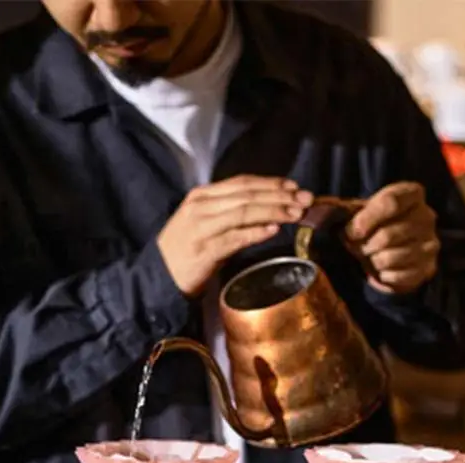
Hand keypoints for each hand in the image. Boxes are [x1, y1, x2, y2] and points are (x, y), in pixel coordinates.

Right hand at [157, 175, 312, 296]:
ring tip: (295, 213)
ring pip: (243, 212)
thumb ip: (234, 215)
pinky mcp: (204, 251)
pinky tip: (273, 230)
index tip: (295, 186)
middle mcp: (201, 207)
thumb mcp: (209, 224)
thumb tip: (271, 213)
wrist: (160, 277)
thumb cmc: (189, 251)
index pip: (242, 183)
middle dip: (279, 196)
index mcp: (202, 196)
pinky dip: (254, 233)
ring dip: (273, 211)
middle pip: (246, 195)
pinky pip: (234, 238)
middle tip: (305, 199)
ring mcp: (201, 228)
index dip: (271, 183)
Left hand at [344, 182, 438, 294]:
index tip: (350, 232)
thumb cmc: (374, 225)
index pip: (390, 203)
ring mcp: (431, 243)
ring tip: (369, 257)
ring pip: (392, 257)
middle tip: (357, 248)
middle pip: (389, 235)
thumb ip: (342, 207)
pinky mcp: (429, 268)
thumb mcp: (361, 210)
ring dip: (373, 261)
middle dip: (365, 246)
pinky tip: (381, 269)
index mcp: (412, 194)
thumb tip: (312, 205)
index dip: (365, 220)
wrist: (395, 249)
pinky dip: (383, 275)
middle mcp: (427, 216)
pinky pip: (399, 275)